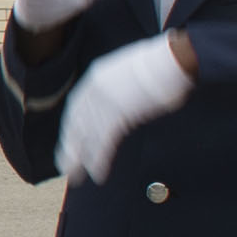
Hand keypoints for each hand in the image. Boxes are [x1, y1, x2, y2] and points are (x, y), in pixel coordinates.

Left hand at [57, 36, 193, 181]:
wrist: (172, 59)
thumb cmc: (160, 64)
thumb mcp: (130, 70)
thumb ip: (119, 85)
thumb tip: (122, 99)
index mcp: (97, 76)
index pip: (77, 106)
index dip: (72, 126)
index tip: (69, 141)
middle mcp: (95, 89)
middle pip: (76, 123)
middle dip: (69, 146)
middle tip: (65, 166)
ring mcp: (105, 102)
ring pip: (87, 136)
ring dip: (81, 159)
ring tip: (76, 177)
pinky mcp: (119, 114)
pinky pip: (104, 142)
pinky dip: (99, 159)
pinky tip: (98, 174)